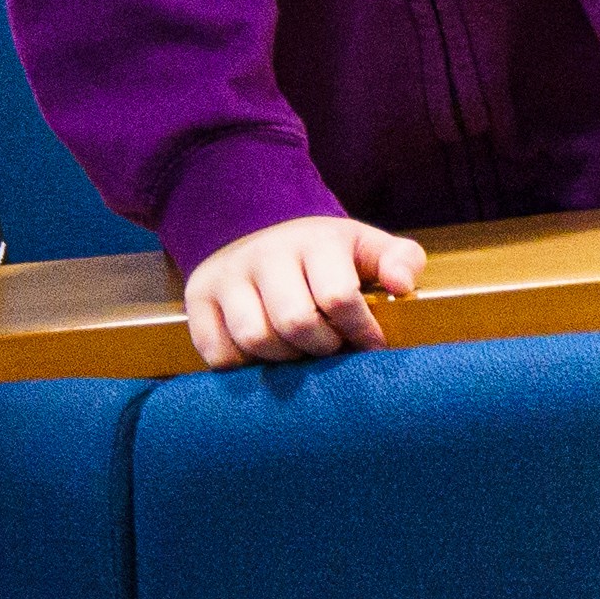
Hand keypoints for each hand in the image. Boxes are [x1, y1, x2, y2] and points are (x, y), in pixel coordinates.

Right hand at [184, 214, 418, 369]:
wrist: (259, 232)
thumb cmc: (326, 254)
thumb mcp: (368, 247)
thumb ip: (400, 260)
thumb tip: (402, 285)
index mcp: (315, 241)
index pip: (338, 296)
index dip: (360, 331)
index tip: (371, 344)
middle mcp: (265, 254)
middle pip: (294, 323)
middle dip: (322, 347)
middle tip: (332, 347)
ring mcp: (226, 275)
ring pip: (254, 339)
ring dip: (285, 358)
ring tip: (301, 351)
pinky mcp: (197, 298)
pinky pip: (218, 352)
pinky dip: (246, 365)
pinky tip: (266, 353)